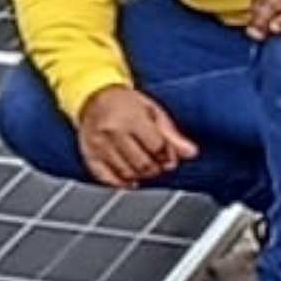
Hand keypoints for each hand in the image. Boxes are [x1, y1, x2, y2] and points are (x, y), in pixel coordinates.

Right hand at [76, 84, 197, 188]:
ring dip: (140, 175)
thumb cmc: (126, 103)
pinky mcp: (89, 156)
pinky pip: (108, 180)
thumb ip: (172, 134)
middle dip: (155, 167)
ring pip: (127, 175)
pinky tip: (129, 177)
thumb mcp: (153, 111)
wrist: (94, 97)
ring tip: (143, 164)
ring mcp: (98, 145)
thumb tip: (191, 153)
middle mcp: (113, 131)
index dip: (167, 155)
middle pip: (143, 164)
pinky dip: (122, 183)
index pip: (157, 148)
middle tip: (157, 161)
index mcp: (131, 117)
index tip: (168, 154)